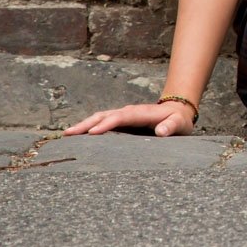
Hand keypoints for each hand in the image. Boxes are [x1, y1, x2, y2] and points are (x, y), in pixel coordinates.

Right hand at [63, 100, 195, 137]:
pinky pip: (102, 122)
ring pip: (100, 117)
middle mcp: (129, 112)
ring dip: (84, 125)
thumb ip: (171, 127)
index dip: (106, 124)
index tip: (92, 133)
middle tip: (68, 134)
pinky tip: (78, 135)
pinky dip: (89, 126)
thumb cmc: (178, 120)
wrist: (177, 111)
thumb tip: (160, 132)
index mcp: (141, 113)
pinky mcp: (121, 120)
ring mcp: (123, 115)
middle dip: (86, 124)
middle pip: (104, 116)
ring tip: (67, 135)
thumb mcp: (179, 124)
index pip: (121, 118)